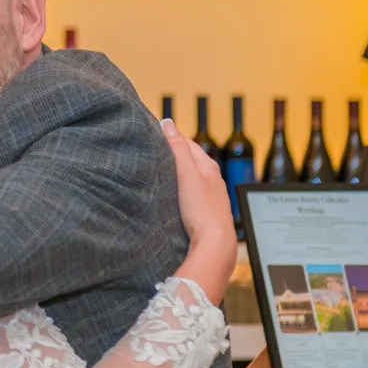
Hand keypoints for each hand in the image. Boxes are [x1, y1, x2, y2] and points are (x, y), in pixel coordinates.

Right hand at [162, 118, 236, 302]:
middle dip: (174, 154)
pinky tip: (173, 196)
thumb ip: (178, 147)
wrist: (214, 244)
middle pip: (191, 160)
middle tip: (152, 151)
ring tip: (159, 172)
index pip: (188, 143)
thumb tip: (167, 123)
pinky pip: (191, 194)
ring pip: (192, 177)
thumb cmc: (202, 208)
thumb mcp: (187, 173)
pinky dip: (181, 189)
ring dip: (178, 173)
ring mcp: (211, 197)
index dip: (171, 137)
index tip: (153, 135)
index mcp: (208, 166)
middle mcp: (212, 179)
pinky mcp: (206, 213)